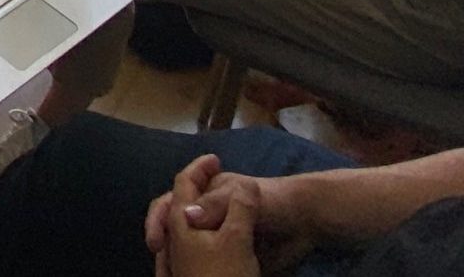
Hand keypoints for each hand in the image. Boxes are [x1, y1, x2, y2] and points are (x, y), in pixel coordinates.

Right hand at [147, 156, 306, 276]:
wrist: (307, 221)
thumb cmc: (272, 201)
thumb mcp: (240, 196)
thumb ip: (214, 204)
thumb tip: (186, 216)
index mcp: (202, 195)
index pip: (169, 204)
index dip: (157, 221)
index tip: (156, 243)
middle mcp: (204, 215)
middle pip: (172, 232)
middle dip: (164, 250)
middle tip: (162, 271)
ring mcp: (217, 237)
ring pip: (185, 252)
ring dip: (175, 265)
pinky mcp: (231, 256)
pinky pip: (206, 267)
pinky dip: (195, 274)